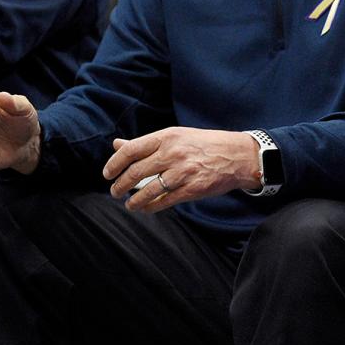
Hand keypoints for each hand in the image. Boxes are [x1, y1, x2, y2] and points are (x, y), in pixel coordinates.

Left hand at [103, 127, 261, 213]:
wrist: (237, 156)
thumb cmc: (204, 144)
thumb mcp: (176, 136)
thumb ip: (145, 143)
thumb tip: (116, 145)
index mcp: (167, 137)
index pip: (131, 150)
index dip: (114, 163)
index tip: (107, 173)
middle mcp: (173, 153)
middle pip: (135, 172)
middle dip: (120, 185)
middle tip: (114, 192)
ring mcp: (183, 172)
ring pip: (147, 190)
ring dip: (134, 200)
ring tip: (129, 204)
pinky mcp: (192, 189)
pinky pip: (164, 201)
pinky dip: (151, 207)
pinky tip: (145, 208)